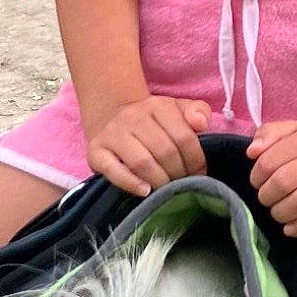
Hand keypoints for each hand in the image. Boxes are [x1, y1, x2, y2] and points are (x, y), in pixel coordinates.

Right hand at [86, 95, 211, 195]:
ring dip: (160, 181)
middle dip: (178, 173)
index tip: (198, 173)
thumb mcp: (179, 109)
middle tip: (182, 183)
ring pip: (142, 163)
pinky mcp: (96, 151)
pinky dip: (131, 184)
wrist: (113, 116)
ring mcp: (112, 133)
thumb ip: (198, 111)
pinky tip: (145, 191)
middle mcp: (133, 116)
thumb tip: (201, 124)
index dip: (196, 160)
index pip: (185, 137)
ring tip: (167, 189)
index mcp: (158, 105)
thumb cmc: (154, 121)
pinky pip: (113, 171)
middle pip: (165, 152)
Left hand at [247, 122, 296, 236]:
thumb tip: (251, 152)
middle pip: (284, 181)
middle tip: (267, 200)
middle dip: (267, 196)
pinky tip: (290, 228)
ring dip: (281, 213)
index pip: (269, 160)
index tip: (258, 183)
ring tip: (278, 213)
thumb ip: (271, 133)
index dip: (256, 177)